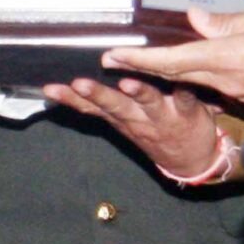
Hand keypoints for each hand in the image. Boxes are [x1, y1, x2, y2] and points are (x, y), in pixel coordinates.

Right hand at [43, 76, 228, 178]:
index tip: (50, 88)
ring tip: (127, 83)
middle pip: (115, 105)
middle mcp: (138, 117)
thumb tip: (71, 84)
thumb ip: (100, 106)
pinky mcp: (188, 112)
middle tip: (79, 83)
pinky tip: (181, 82)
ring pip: (148, 101)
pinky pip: (187, 100)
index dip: (70, 99)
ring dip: (137, 92)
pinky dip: (184, 92)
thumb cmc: (153, 133)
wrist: (193, 161)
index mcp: (121, 117)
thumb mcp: (121, 124)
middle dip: (97, 94)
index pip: (91, 107)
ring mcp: (163, 116)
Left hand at [103, 4, 243, 104]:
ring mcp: (239, 93)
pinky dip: (196, 77)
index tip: (112, 56)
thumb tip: (194, 18)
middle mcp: (227, 81)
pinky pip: (216, 86)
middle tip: (116, 60)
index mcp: (225, 59)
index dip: (138, 59)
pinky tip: (193, 69)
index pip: (171, 60)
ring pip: (195, 80)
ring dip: (168, 71)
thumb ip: (226, 21)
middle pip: (176, 74)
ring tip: (146, 60)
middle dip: (143, 67)